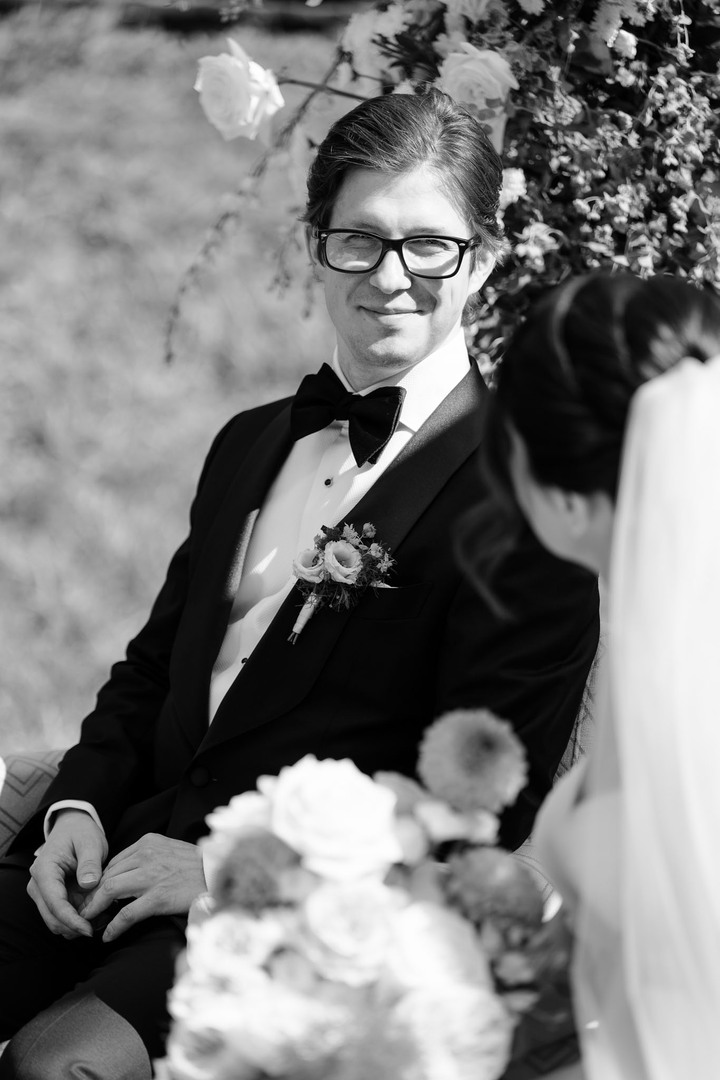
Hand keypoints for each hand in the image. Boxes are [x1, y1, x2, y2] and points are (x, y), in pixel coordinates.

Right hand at [28, 809, 107, 938]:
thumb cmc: (81, 833)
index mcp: (44, 870)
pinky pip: (63, 916)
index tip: (89, 930)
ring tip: (103, 916)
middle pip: (52, 918)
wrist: (72, 828)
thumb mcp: (90, 842)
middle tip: (103, 923)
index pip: (55, 903)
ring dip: (77, 924)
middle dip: (75, 926)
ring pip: (57, 921)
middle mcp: (38, 885)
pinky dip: (78, 919)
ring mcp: (43, 893)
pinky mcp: (52, 897)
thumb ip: (90, 862)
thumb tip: (89, 884)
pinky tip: (97, 912)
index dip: (72, 920)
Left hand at [78, 834, 205, 941]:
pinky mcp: (158, 897)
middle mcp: (146, 856)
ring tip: (89, 922)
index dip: (99, 880)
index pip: (113, 862)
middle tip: (84, 911)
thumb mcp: (170, 850)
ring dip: (95, 909)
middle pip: (107, 875)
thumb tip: (127, 874)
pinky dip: (113, 926)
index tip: (93, 895)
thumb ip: (148, 857)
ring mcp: (152, 876)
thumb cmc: (197, 866)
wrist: (220, 874)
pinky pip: (127, 913)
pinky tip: (108, 936)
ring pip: (110, 891)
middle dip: (92, 895)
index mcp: (148, 842)